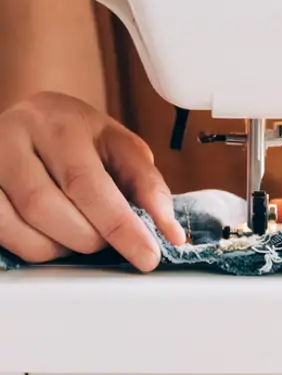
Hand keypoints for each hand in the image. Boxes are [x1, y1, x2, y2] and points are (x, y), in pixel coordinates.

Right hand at [0, 91, 184, 269]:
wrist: (32, 119)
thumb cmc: (81, 139)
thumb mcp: (121, 149)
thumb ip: (148, 187)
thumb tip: (172, 233)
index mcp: (60, 122)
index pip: (89, 184)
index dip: (121, 226)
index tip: (148, 255)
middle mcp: (15, 135)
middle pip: (48, 208)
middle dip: (89, 237)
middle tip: (108, 240)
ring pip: (20, 225)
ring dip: (60, 245)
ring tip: (80, 234)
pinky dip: (31, 246)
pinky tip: (49, 235)